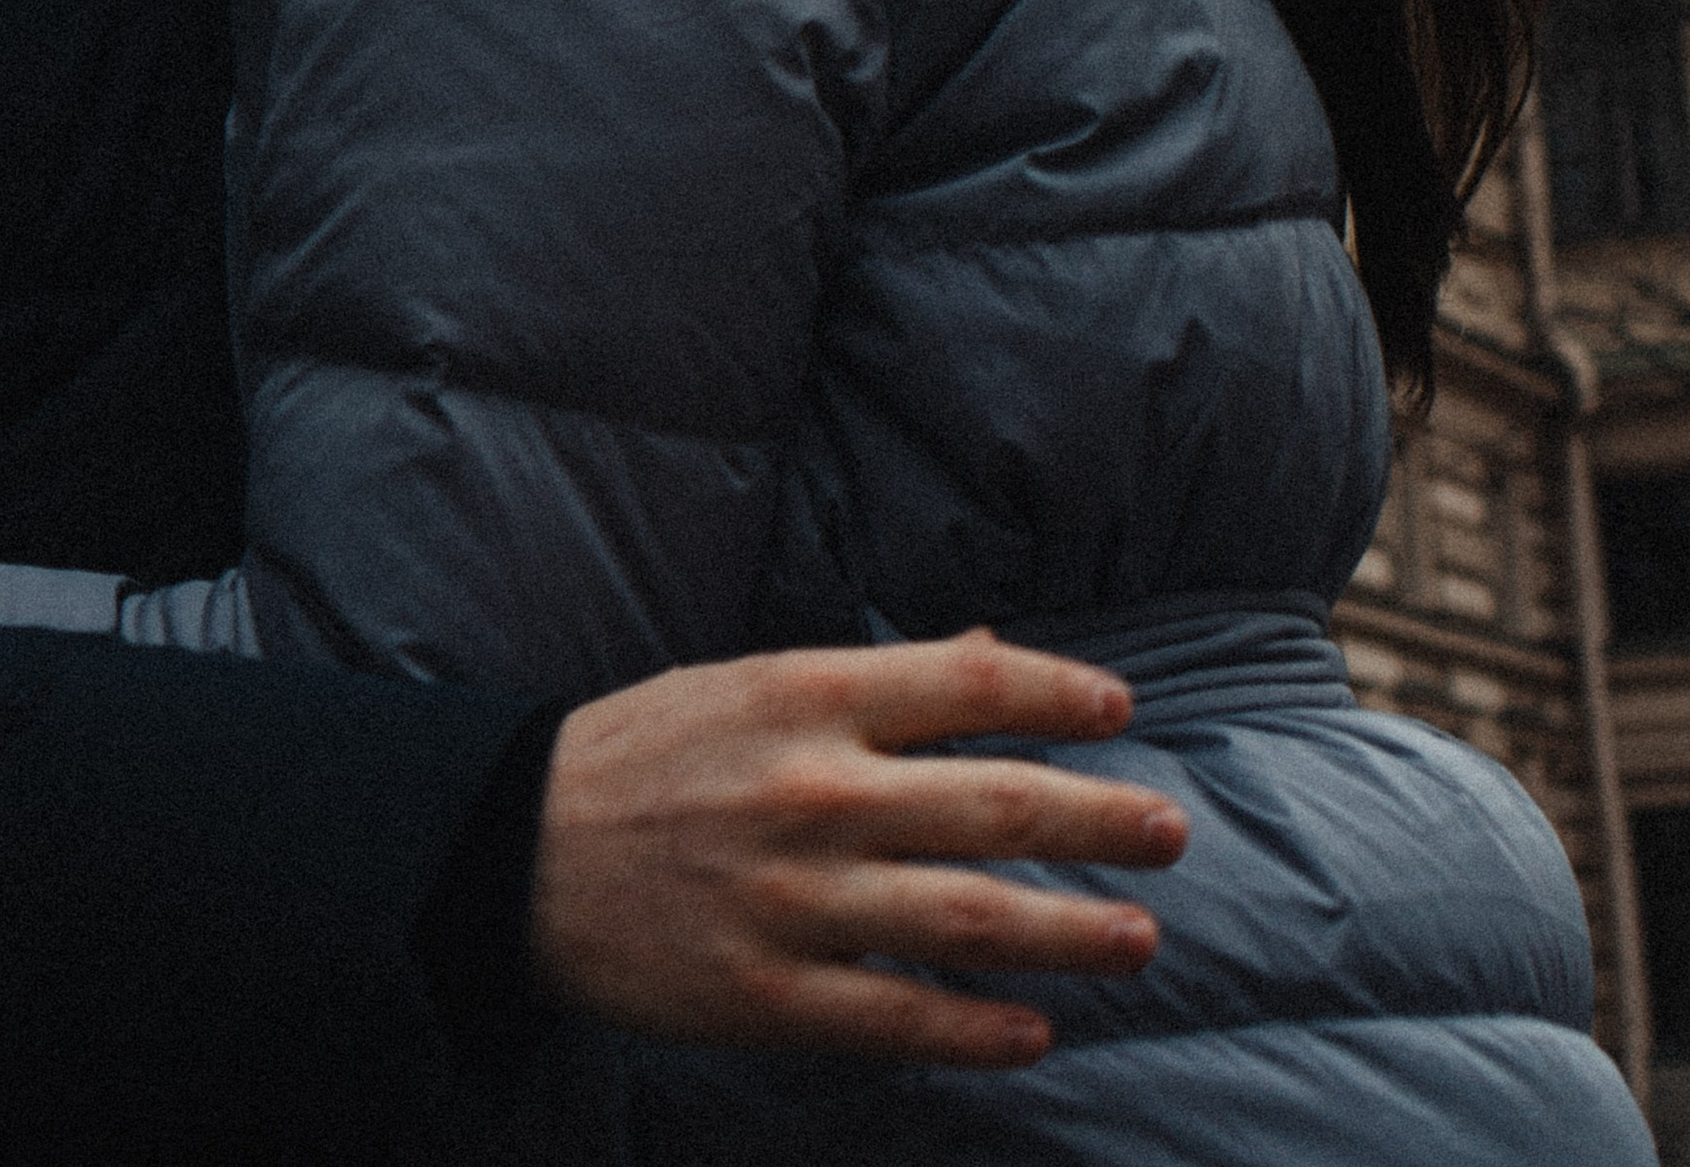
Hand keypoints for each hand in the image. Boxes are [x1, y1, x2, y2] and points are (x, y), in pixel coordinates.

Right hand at [532, 629, 1186, 1068]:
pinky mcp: (767, 995)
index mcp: (805, 696)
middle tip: (1172, 832)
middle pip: (995, 805)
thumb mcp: (748, 681)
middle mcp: (813, 793)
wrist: (516, 852)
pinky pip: (898, 1018)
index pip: (969, 685)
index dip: (1059, 695)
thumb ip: (872, 680)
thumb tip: (990, 659)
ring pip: (969, 919)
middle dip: (1101, 821)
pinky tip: (1035, 1030)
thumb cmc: (646, 752)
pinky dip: (978, 1029)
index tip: (1121, 709)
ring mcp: (794, 902)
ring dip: (1070, 933)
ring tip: (1138, 938)